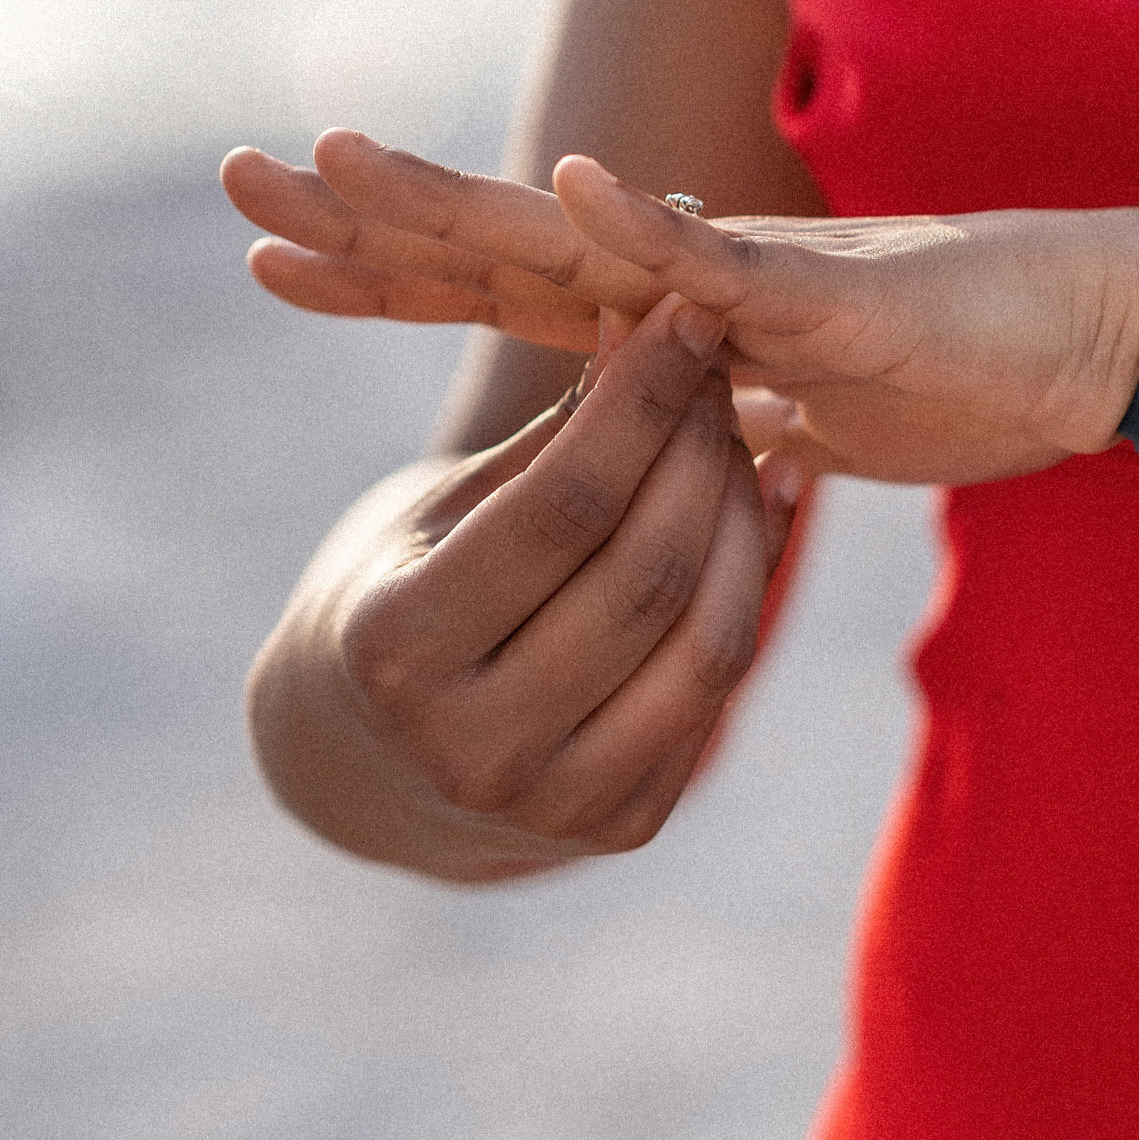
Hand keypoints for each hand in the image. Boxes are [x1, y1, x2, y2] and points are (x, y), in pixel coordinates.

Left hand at [223, 130, 1138, 483]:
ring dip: (460, 201)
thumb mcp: (820, 431)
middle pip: (498, 245)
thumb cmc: (970, 377)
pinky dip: (651, 229)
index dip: (384, 272)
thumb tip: (712, 460)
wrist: (1099, 340)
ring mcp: (748, 279)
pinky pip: (726, 265)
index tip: (268, 262)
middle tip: (236, 179)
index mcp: (672, 322)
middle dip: (365, 218)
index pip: (498, 290)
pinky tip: (574, 187)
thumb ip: (747, 431)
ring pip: (577, 236)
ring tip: (342, 161)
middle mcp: (688, 281)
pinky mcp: (828, 297)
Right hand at [246, 293, 797, 875]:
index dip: (643, 402)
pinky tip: (766, 503)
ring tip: (751, 430)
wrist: (372, 759)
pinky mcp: (620, 827)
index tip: (690, 312)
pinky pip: (718, 690)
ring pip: (707, 641)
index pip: (562, 510)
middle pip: (647, 576)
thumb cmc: (402, 589)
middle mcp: (472, 745)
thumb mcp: (435, 510)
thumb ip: (546, 439)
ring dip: (747, 517)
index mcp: (398, 649)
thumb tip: (650, 316)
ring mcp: (553, 805)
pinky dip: (756, 585)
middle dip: (705, 450)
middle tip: (728, 364)